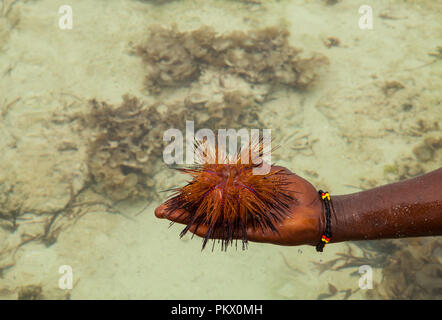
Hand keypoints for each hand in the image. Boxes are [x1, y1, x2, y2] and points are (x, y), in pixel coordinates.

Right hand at [155, 166, 323, 246]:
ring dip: (188, 220)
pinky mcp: (252, 232)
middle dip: (182, 210)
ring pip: (210, 222)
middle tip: (159, 210)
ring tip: (167, 217)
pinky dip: (211, 230)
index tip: (173, 192)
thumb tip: (223, 161)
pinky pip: (228, 232)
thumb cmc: (292, 189)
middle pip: (204, 210)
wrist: (315, 209)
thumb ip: (246, 167)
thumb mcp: (268, 171)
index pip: (209, 194)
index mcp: (238, 195)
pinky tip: (194, 227)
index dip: (190, 194)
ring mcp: (242, 221)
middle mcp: (236, 210)